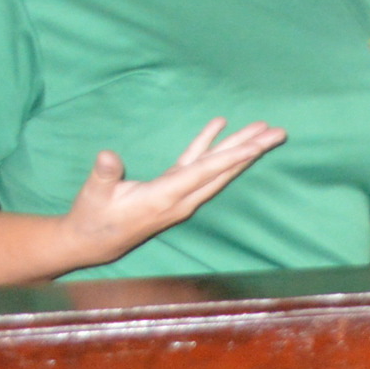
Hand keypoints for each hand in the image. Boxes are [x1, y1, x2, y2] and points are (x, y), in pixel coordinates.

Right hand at [59, 118, 286, 269]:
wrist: (90, 242)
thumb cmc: (92, 217)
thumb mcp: (94, 195)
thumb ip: (104, 176)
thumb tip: (108, 156)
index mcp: (165, 197)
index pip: (205, 173)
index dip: (231, 158)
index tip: (257, 146)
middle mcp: (181, 197)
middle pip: (224, 170)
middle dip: (252, 150)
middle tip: (279, 133)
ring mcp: (180, 194)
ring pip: (217, 167)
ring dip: (240, 147)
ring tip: (263, 128)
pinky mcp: (173, 189)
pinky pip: (198, 164)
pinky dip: (209, 145)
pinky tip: (219, 126)